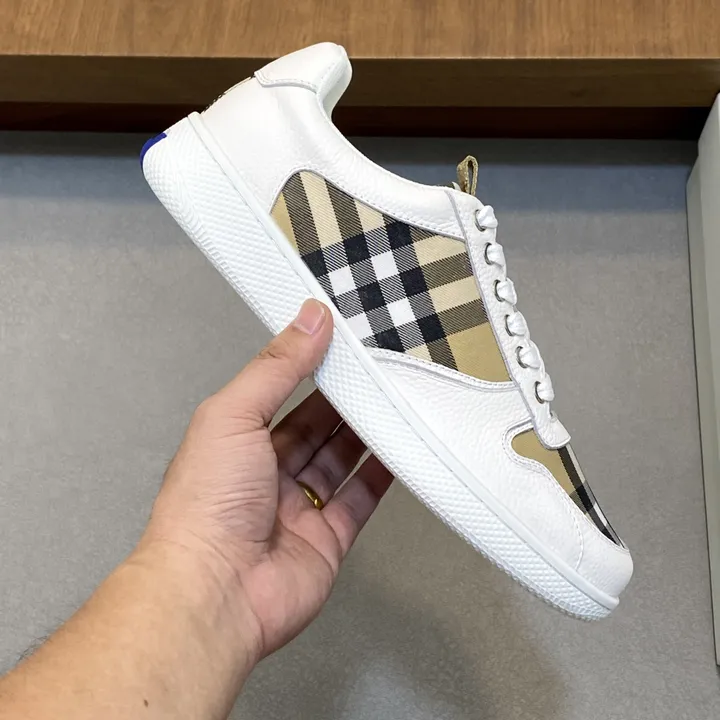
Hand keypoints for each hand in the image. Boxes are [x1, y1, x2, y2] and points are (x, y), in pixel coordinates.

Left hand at [141, 299, 392, 658]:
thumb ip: (276, 367)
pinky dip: (381, 476)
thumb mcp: (234, 414)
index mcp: (235, 443)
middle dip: (344, 401)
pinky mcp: (326, 540)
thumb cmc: (205, 506)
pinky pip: (359, 500)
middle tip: (376, 373)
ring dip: (366, 434)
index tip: (342, 345)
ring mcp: (296, 509)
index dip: (311, 370)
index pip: (281, 396)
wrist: (215, 592)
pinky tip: (398, 452)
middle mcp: (264, 475)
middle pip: (315, 428)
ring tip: (393, 403)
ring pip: (339, 461)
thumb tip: (309, 320)